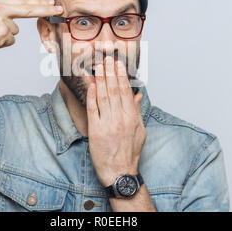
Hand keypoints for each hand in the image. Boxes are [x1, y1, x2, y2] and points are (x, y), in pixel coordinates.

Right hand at [0, 0, 62, 64]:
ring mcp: (0, 21)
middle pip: (28, 9)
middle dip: (46, 9)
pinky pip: (11, 39)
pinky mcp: (1, 33)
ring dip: (6, 34)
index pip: (22, 1)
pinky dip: (3, 42)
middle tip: (60, 9)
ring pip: (15, 29)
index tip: (52, 2)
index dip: (39, 2)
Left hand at [86, 56, 146, 186]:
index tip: (118, 63)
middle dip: (110, 72)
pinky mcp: (95, 131)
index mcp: (132, 117)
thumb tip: (138, 95)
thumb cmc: (130, 152)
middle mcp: (120, 118)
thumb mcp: (140, 131)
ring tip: (98, 66)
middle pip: (114, 90)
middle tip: (106, 58)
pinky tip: (91, 85)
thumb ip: (137, 111)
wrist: (120, 172)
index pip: (126, 91)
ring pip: (103, 96)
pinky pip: (93, 109)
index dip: (121, 76)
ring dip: (100, 79)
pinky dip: (92, 96)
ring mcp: (108, 124)